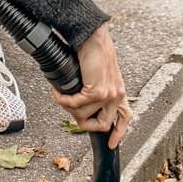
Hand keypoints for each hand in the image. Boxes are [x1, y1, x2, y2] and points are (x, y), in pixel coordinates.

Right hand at [51, 23, 130, 150]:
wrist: (92, 37)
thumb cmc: (93, 52)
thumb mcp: (99, 74)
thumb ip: (97, 89)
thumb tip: (83, 104)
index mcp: (118, 91)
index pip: (125, 117)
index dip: (119, 133)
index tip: (111, 144)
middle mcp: (117, 95)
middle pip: (102, 125)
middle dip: (82, 123)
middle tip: (70, 112)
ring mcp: (109, 95)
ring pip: (83, 116)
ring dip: (68, 108)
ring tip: (62, 95)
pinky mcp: (97, 91)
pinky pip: (75, 105)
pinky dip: (62, 99)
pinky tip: (57, 92)